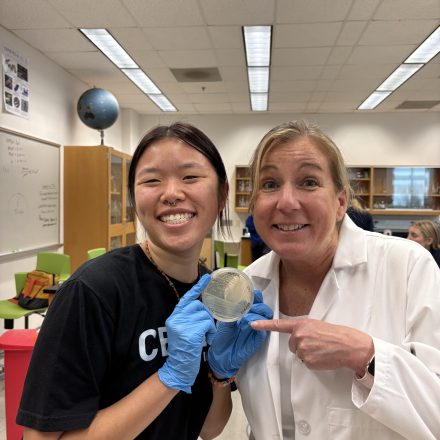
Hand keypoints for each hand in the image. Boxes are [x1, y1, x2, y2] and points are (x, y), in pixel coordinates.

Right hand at [158, 274, 215, 392]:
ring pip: (205, 315)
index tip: (207, 277)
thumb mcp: (184, 331)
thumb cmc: (185, 350)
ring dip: (210, 326)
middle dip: (207, 315)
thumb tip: (204, 309)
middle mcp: (176, 318)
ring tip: (207, 336)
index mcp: (175, 316)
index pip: (187, 298)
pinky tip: (208, 340)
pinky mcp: (190, 332)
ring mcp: (182, 324)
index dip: (197, 287)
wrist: (177, 369)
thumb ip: (190, 318)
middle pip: (199, 306)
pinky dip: (210, 332)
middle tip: (207, 328)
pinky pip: (207, 324)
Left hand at [208, 290, 272, 377]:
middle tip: (250, 305)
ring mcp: (258, 328)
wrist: (221, 355)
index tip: (251, 292)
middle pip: (264, 307)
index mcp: (246, 313)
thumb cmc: (223, 337)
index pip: (255, 301)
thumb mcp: (225, 322)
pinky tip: (250, 324)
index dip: (255, 296)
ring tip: (247, 316)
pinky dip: (259, 324)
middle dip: (258, 303)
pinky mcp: (259, 339)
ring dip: (258, 312)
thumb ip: (232, 311)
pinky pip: (265, 330)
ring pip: (267, 316)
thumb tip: (239, 301)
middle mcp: (254, 319)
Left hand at [251, 318, 372, 374]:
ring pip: (299, 354)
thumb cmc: (335, 334)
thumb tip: (296, 336)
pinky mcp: (308, 361)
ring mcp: (303, 349)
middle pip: (292, 345)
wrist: (349, 346)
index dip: (264, 325)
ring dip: (308, 354)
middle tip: (317, 343)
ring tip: (322, 349)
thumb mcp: (317, 325)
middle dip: (301, 345)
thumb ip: (303, 329)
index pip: (279, 325)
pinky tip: (323, 357)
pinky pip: (306, 363)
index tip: (252, 324)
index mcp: (301, 324)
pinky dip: (313, 361)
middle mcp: (299, 336)